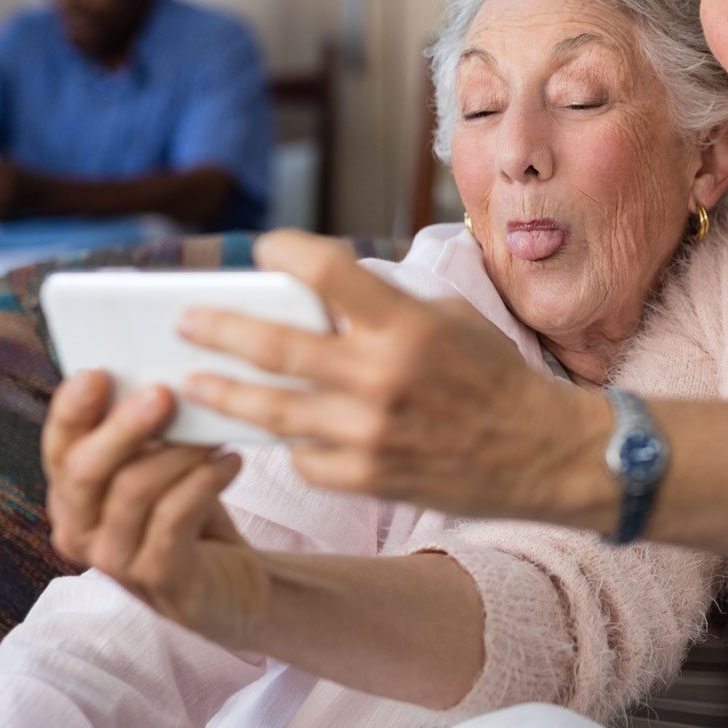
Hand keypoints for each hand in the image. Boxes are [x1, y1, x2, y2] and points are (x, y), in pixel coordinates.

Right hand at [42, 371, 265, 645]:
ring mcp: (113, 559)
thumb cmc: (190, 511)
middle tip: (163, 392)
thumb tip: (162, 372)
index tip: (97, 373)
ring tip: (215, 430)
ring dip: (178, 451)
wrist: (230, 586)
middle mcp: (79, 529)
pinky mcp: (158, 578)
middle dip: (123, 427)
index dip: (71, 411)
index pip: (58, 447)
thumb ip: (150, 432)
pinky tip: (231, 461)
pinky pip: (174, 518)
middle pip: (85, 470)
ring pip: (134, 490)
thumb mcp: (162, 468)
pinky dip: (204, 482)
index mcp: (71, 494)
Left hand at [177, 230, 613, 527]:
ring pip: (271, 410)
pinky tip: (272, 433)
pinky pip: (305, 456)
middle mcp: (382, 376)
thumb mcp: (451, 319)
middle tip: (184, 321)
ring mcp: (369, 432)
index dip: (285, 251)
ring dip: (224, 392)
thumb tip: (324, 294)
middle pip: (275, 345)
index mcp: (406, 325)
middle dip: (218, 330)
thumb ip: (388, 305)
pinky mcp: (367, 477)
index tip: (264, 249)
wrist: (543, 454)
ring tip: (192, 381)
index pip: (326, 271)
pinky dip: (289, 443)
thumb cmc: (495, 377)